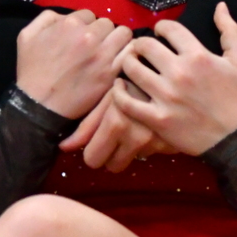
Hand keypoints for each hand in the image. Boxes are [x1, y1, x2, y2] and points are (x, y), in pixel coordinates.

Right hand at [16, 9, 131, 119]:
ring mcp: (103, 54)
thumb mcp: (27, 35)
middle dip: (100, 32)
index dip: (84, 25)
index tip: (80, 38)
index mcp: (69, 23)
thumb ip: (47, 18)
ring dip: (116, 40)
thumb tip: (66, 16)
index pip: (88, 15)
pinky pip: (130, 52)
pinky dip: (127, 53)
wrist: (40, 104)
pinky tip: (119, 59)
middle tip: (94, 46)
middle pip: (107, 23)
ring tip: (109, 51)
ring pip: (123, 33)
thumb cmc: (32, 70)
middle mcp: (89, 36)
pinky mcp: (111, 72)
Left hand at [60, 87, 177, 171]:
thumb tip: (63, 148)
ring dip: (130, 147)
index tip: (95, 139)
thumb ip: (86, 125)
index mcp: (117, 124)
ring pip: (133, 160)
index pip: (93, 159)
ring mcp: (157, 142)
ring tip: (132, 123)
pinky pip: (152, 153)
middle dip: (109, 154)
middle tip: (112, 134)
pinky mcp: (172, 144)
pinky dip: (148, 143)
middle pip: (113, 167)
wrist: (166, 69)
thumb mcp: (106, 97)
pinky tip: (147, 123)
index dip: (91, 150)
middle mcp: (138, 138)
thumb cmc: (130, 77)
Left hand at [111, 2, 236, 154]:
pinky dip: (118, 91)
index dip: (160, 27)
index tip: (159, 35)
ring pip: (131, 68)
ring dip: (127, 63)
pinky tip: (120, 85)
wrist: (235, 139)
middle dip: (140, 44)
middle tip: (142, 50)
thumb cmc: (235, 97)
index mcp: (198, 56)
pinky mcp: (156, 119)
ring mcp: (166, 97)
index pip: (167, 27)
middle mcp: (179, 73)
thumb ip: (230, 31)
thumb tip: (220, 5)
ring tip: (132, 65)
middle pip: (143, 45)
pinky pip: (126, 101)